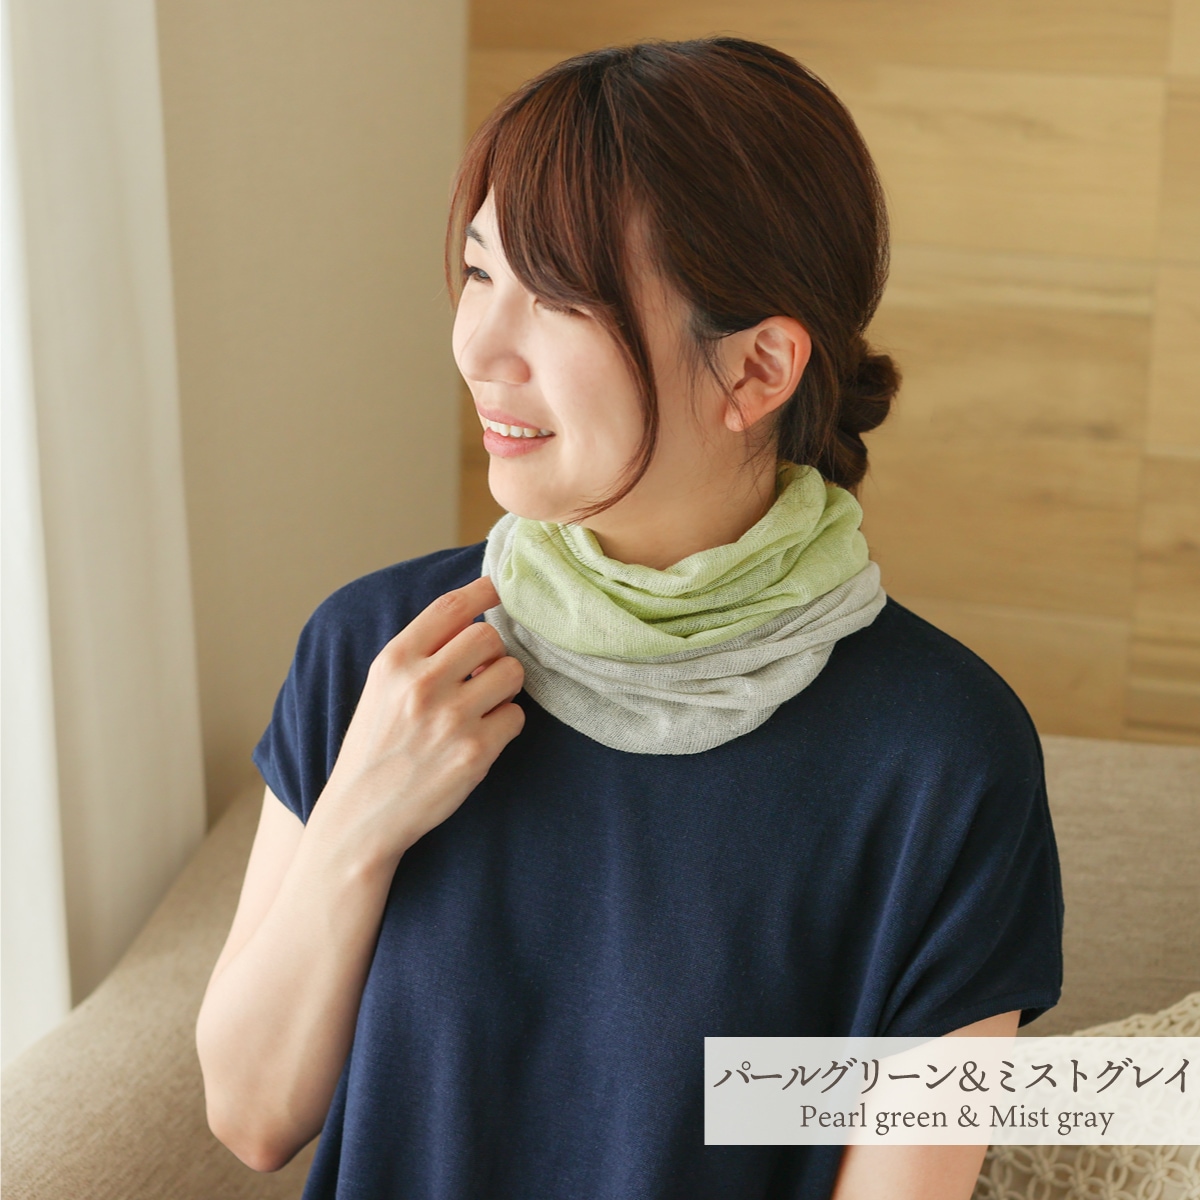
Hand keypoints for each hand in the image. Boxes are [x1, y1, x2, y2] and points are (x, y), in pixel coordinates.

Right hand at [314, 575, 524, 862]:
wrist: (361, 816)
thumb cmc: (375, 747)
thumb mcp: (381, 687)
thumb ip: (421, 652)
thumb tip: (475, 618)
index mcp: (394, 661)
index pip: (450, 607)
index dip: (482, 590)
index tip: (499, 588)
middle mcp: (421, 684)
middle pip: (489, 636)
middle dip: (493, 652)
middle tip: (482, 675)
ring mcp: (450, 719)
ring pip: (511, 672)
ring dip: (505, 686)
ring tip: (482, 706)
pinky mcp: (475, 752)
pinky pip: (516, 716)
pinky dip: (505, 724)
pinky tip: (481, 736)